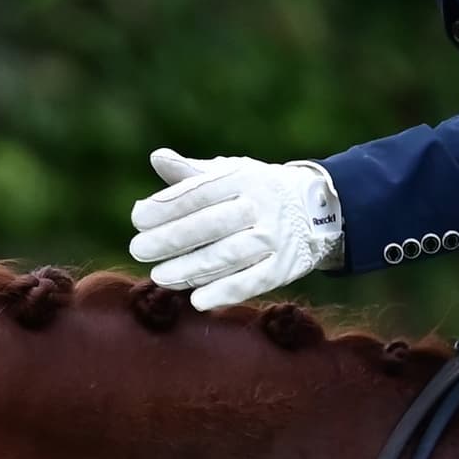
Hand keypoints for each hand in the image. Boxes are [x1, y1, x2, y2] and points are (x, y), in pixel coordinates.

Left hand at [126, 150, 342, 309]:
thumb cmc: (258, 190)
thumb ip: (192, 172)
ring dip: (191, 269)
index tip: (137, 218)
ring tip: (160, 277)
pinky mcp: (286, 267)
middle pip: (211, 224)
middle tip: (138, 249)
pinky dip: (225, 292)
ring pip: (229, 255)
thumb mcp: (231, 173)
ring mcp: (275, 237)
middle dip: (171, 238)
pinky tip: (196, 300)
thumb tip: (157, 158)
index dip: (166, 206)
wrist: (320, 207)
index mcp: (244, 178)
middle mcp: (261, 206)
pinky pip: (253, 281)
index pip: (200, 192)